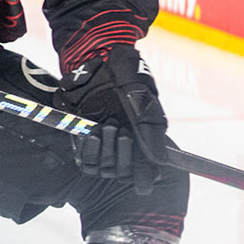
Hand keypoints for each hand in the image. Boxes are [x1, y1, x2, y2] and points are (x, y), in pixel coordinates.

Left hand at [63, 44, 167, 195]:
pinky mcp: (82, 137)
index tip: (143, 186)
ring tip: (107, 127)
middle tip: (121, 131)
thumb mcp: (143, 93)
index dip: (144, 179)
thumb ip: (150, 125)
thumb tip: (161, 159)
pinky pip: (83, 161)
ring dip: (106, 153)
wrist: (97, 57)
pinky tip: (90, 133)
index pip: (146, 169)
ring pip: (105, 169)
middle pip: (124, 173)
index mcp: (143, 136)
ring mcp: (103, 141)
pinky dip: (87, 151)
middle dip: (124, 158)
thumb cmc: (126, 73)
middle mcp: (124, 142)